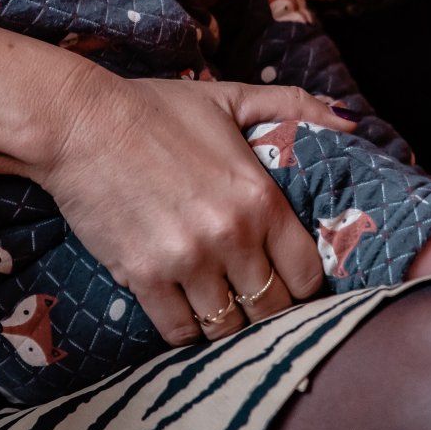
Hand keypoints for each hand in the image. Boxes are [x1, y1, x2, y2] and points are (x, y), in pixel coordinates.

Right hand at [30, 66, 357, 346]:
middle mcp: (231, 236)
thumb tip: (351, 121)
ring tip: (219, 306)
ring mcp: (187, 260)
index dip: (304, 284)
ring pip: (227, 327)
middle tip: (254, 299)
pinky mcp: (144, 276)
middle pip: (272, 309)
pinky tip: (183, 310)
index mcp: (260, 197)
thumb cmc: (154, 108)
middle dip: (267, 308)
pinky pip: (179, 331)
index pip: (307, 273)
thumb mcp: (229, 98)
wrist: (78, 122)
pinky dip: (185, 328)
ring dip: (226, 321)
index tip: (290, 281)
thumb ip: (294, 107)